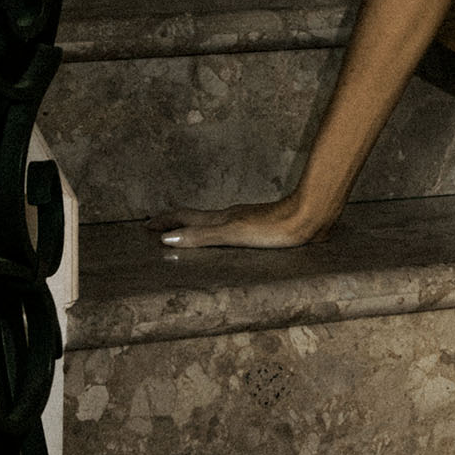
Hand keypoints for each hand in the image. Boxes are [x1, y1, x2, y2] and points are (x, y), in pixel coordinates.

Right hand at [148, 198, 328, 249]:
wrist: (309, 217)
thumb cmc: (273, 228)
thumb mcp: (233, 234)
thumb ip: (201, 237)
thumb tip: (166, 238)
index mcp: (221, 219)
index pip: (185, 218)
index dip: (165, 221)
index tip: (145, 225)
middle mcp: (230, 217)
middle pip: (195, 218)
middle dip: (174, 223)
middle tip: (156, 227)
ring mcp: (245, 220)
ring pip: (212, 222)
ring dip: (193, 227)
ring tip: (184, 232)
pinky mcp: (260, 227)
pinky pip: (227, 228)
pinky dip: (214, 232)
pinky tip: (224, 238)